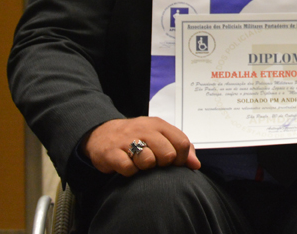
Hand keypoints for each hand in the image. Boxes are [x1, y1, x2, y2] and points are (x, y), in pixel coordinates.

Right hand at [82, 117, 199, 176]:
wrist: (100, 134)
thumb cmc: (135, 137)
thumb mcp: (158, 135)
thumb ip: (180, 147)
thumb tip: (196, 164)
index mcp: (158, 125)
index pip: (182, 142)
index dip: (181, 159)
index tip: (173, 163)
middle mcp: (144, 129)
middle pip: (168, 154)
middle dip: (163, 164)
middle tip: (154, 163)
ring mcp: (127, 140)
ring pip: (148, 162)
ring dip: (145, 168)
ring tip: (138, 163)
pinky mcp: (112, 153)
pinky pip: (129, 168)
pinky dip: (130, 172)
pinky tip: (127, 166)